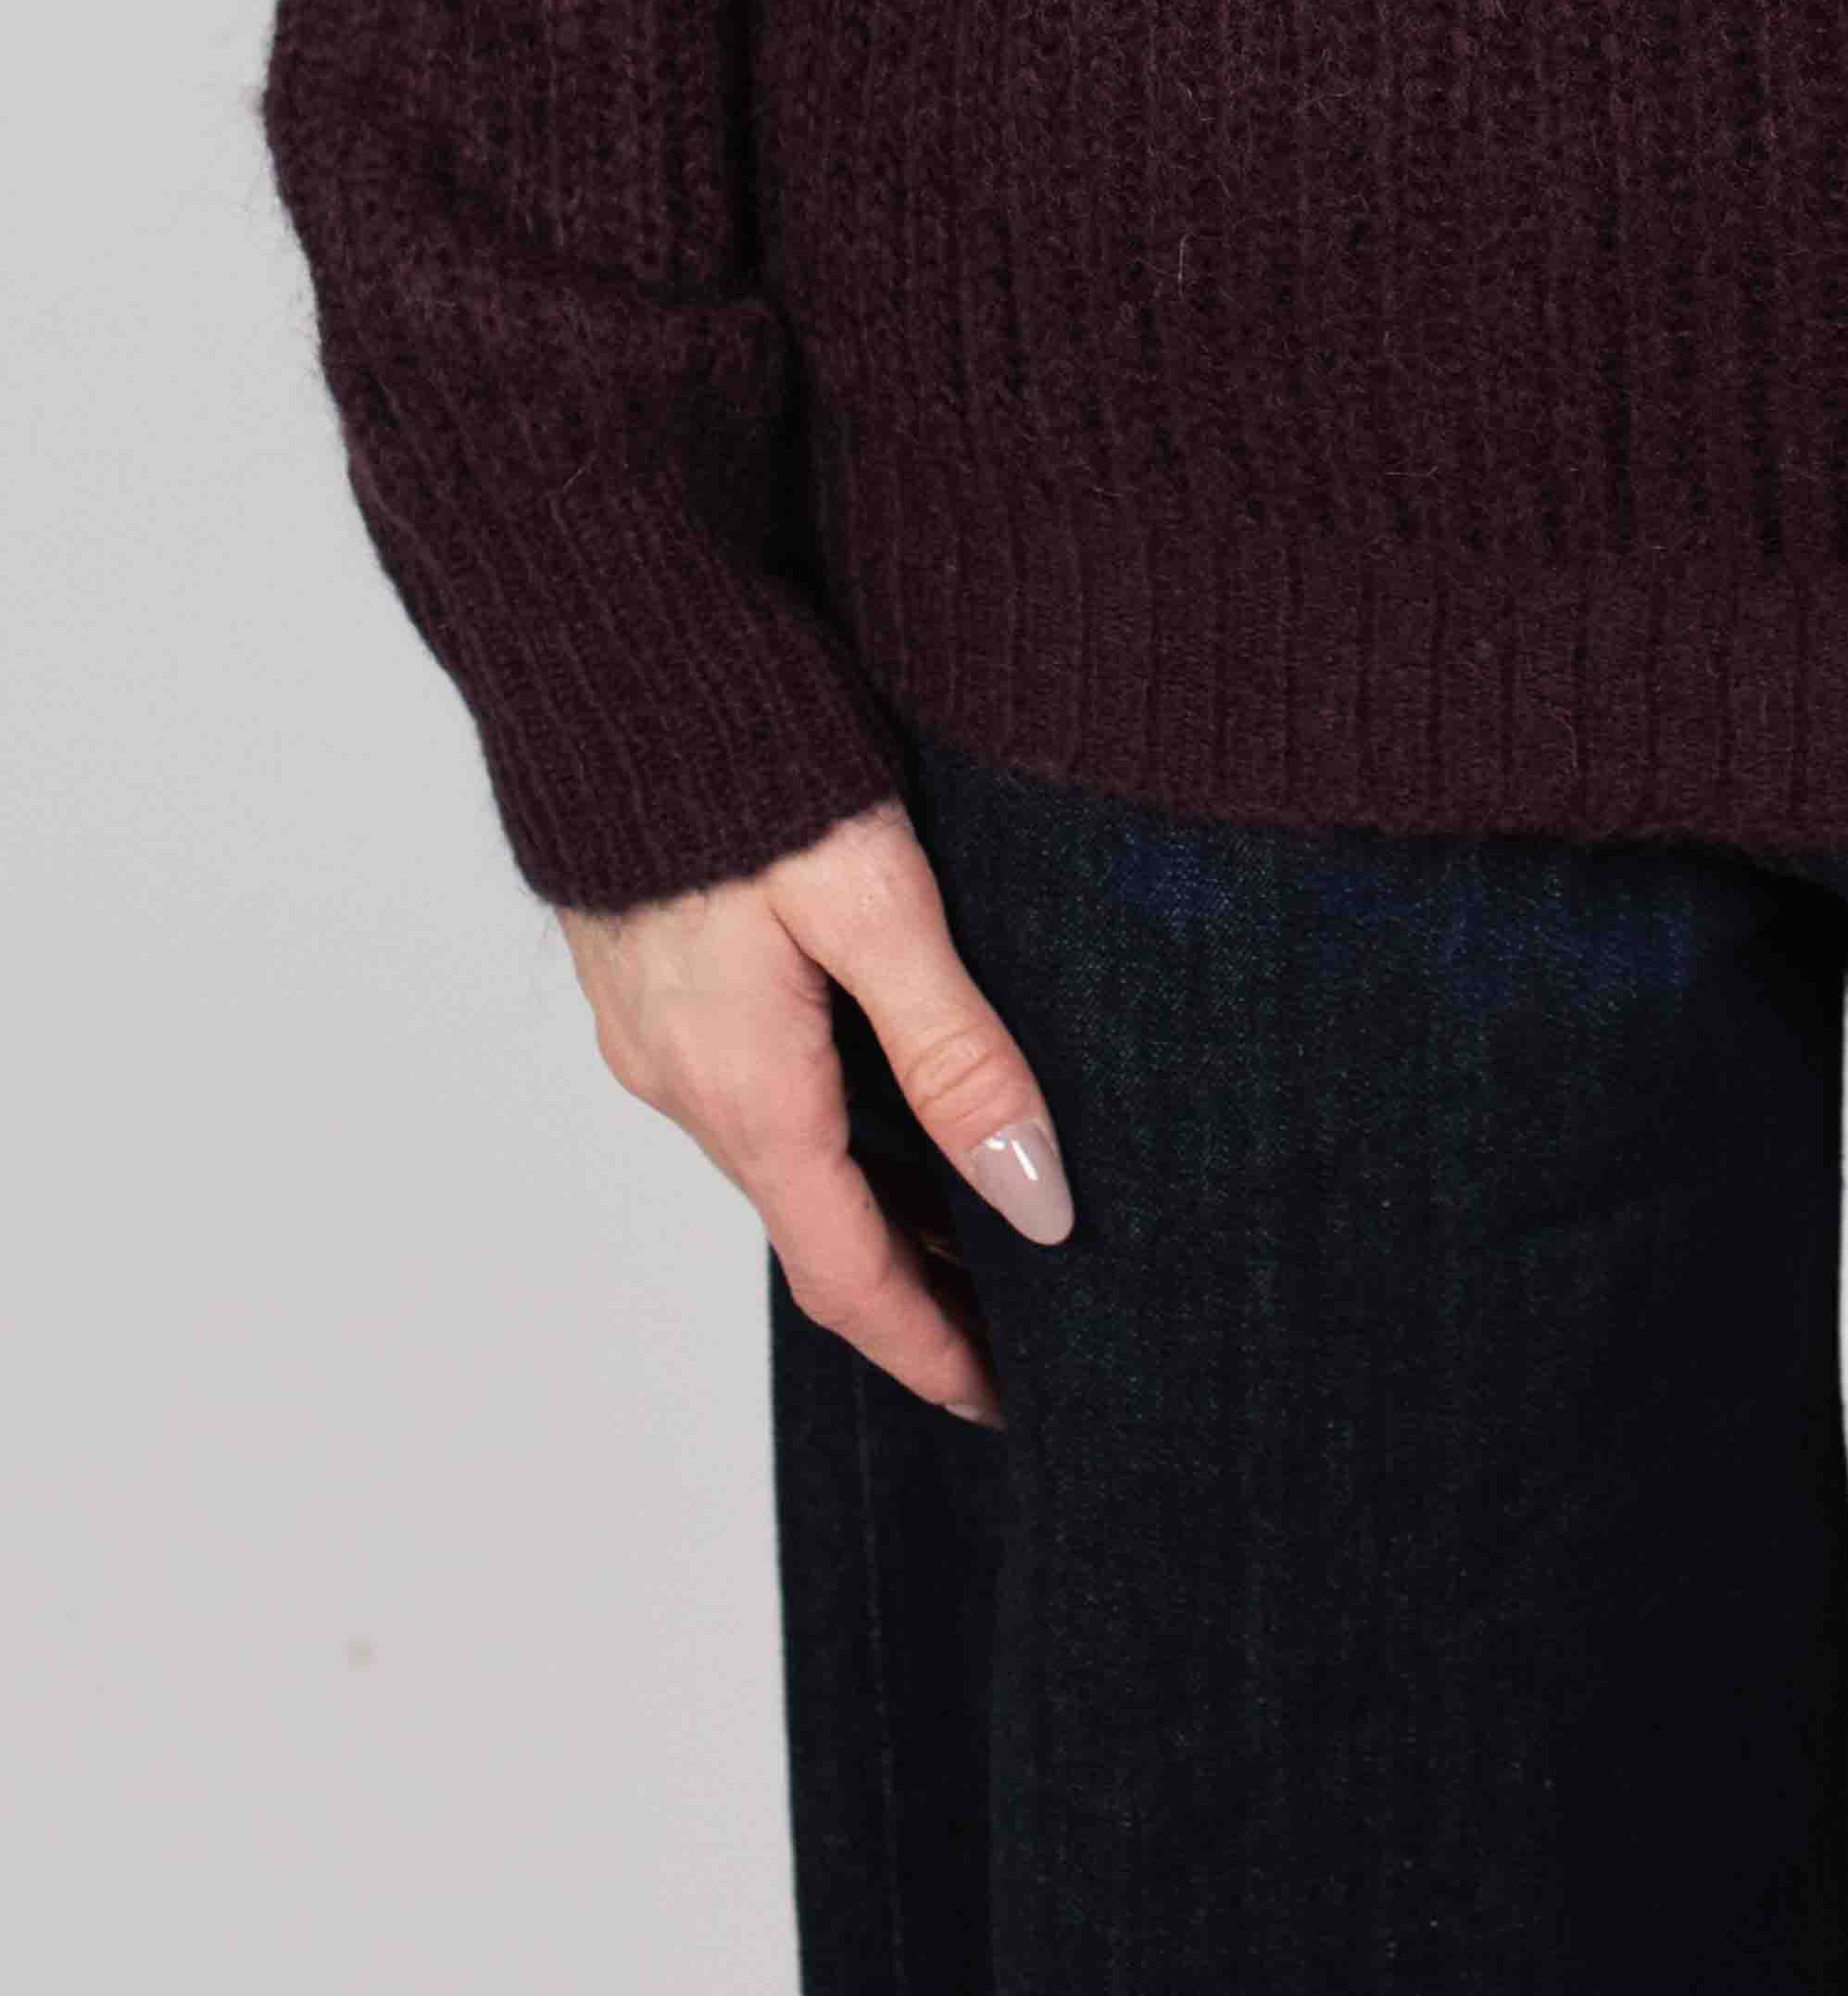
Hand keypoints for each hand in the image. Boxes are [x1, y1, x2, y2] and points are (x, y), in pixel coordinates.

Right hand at [561, 795, 1074, 1426]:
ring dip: (871, 1200)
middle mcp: (685, 1081)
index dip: (929, 1348)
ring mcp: (655, 1029)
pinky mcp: (648, 974)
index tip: (1004, 1401)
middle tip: (1022, 1316)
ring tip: (979, 1220)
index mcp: (747, 1087)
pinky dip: (826, 1127)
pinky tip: (885, 1097)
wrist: (604, 653)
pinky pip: (748, 1089)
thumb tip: (1036, 1199)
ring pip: (780, 1154)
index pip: (847, 1274)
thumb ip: (956, 1049)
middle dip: (914, 1283)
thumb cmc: (750, 761)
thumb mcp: (877, 901)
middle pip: (814, 1224)